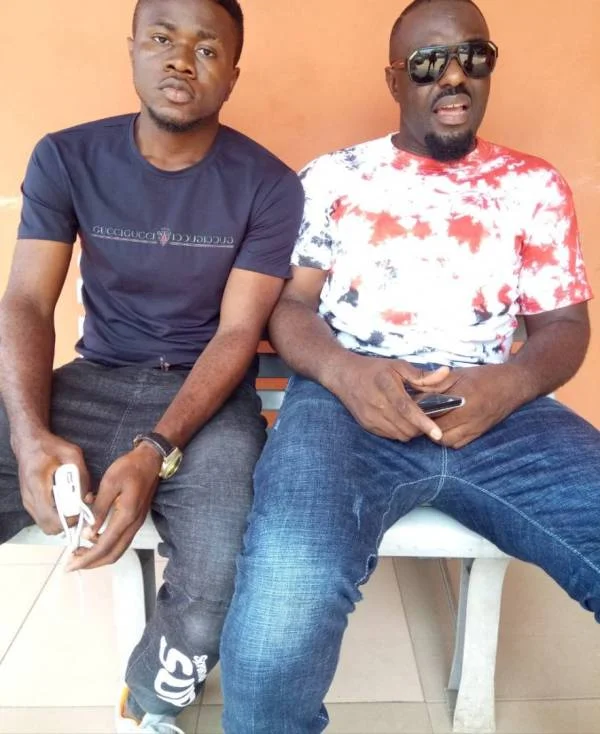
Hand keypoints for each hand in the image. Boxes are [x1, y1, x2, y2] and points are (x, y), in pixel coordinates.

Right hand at [16, 434, 90, 534]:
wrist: (29, 443)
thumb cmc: (50, 447)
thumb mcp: (73, 455)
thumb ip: (82, 476)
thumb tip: (88, 498)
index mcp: (38, 484)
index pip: (51, 517)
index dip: (69, 520)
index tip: (82, 511)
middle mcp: (29, 497)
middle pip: (48, 527)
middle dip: (67, 522)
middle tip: (79, 509)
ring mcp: (27, 501)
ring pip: (45, 525)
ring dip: (61, 519)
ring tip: (72, 503)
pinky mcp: (29, 502)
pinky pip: (43, 517)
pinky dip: (56, 514)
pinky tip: (64, 500)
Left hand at [66, 444, 160, 570]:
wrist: (151, 460)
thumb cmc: (129, 468)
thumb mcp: (110, 483)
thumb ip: (99, 509)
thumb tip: (88, 533)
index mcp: (126, 516)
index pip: (104, 546)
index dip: (87, 558)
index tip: (70, 565)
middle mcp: (133, 524)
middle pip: (113, 554)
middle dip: (92, 563)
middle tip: (72, 563)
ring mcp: (136, 523)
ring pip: (118, 549)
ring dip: (99, 556)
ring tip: (79, 552)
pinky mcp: (135, 520)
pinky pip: (121, 541)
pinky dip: (105, 546)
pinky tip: (93, 538)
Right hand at [331, 353, 450, 441]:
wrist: (344, 375)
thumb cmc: (374, 369)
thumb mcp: (398, 365)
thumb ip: (422, 374)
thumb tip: (445, 373)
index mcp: (386, 386)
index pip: (407, 409)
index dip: (423, 422)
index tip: (437, 433)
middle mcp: (376, 404)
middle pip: (405, 426)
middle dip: (421, 428)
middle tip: (429, 418)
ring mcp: (370, 417)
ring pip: (399, 434)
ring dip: (411, 431)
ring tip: (415, 419)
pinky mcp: (367, 425)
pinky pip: (390, 435)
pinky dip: (400, 432)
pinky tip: (401, 420)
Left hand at [422, 363, 528, 447]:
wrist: (514, 385)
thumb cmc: (484, 376)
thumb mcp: (458, 374)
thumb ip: (436, 383)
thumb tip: (414, 391)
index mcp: (463, 397)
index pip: (434, 412)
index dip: (420, 412)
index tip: (412, 408)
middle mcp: (470, 415)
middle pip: (438, 429)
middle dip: (425, 425)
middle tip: (418, 417)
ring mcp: (475, 427)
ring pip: (447, 440)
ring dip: (436, 434)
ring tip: (431, 423)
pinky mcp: (479, 434)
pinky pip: (458, 444)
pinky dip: (448, 439)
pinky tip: (445, 428)